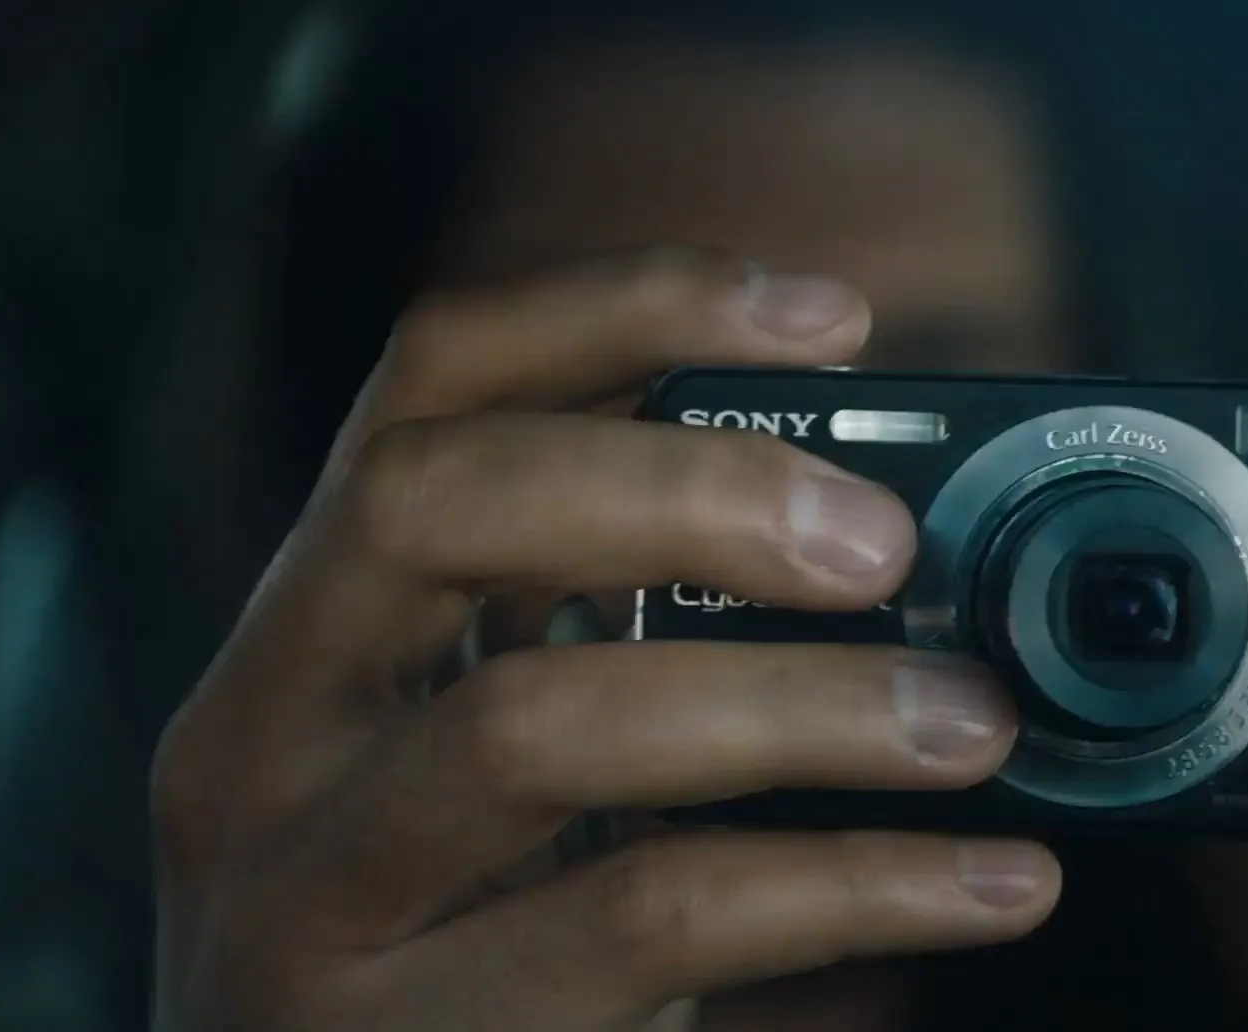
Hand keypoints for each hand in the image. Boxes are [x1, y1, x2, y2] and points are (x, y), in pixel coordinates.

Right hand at [148, 248, 1061, 1031]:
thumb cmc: (451, 943)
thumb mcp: (488, 772)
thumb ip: (606, 642)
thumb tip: (879, 531)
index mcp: (304, 634)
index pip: (425, 388)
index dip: (623, 305)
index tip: (832, 314)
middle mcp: (260, 741)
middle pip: (435, 503)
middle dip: (686, 487)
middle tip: (882, 541)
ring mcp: (306, 899)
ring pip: (542, 721)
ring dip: (799, 702)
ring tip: (971, 722)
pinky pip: (651, 915)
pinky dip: (852, 883)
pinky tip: (987, 882)